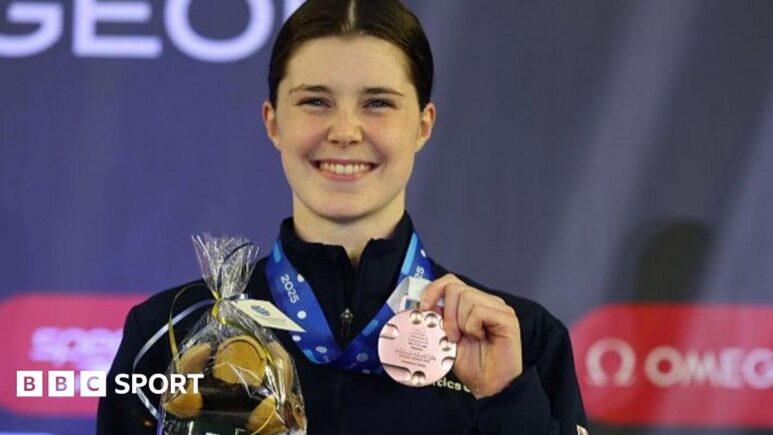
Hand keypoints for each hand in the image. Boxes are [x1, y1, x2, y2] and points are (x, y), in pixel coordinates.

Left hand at [420, 274, 522, 398]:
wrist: (488, 384)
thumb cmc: (472, 364)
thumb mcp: (446, 338)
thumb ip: (438, 319)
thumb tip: (424, 306)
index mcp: (472, 303)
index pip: (450, 282)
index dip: (434, 290)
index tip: (424, 307)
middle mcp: (486, 301)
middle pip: (455, 288)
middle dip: (447, 314)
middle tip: (452, 335)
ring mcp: (497, 307)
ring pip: (466, 298)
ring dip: (460, 322)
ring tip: (467, 338)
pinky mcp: (506, 317)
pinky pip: (478, 311)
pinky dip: (472, 327)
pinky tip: (480, 338)